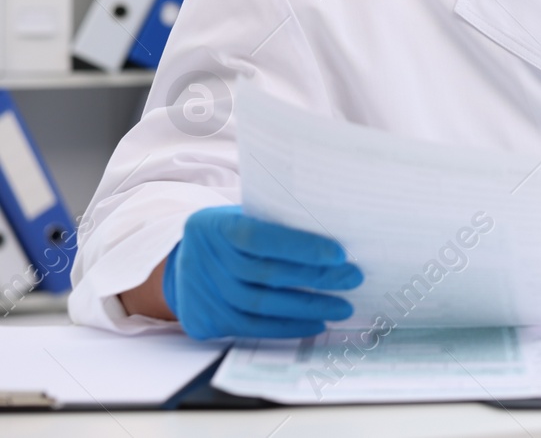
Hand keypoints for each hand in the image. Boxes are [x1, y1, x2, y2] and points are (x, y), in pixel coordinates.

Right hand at [162, 205, 362, 339]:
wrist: (182, 263)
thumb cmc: (230, 235)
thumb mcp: (244, 217)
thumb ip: (275, 224)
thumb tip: (334, 236)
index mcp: (213, 226)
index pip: (260, 237)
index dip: (300, 247)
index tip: (340, 254)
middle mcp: (203, 260)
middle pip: (266, 274)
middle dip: (316, 279)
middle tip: (353, 279)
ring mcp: (200, 294)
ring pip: (261, 306)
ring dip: (307, 308)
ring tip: (342, 307)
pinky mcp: (203, 322)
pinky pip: (251, 328)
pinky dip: (287, 327)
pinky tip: (315, 323)